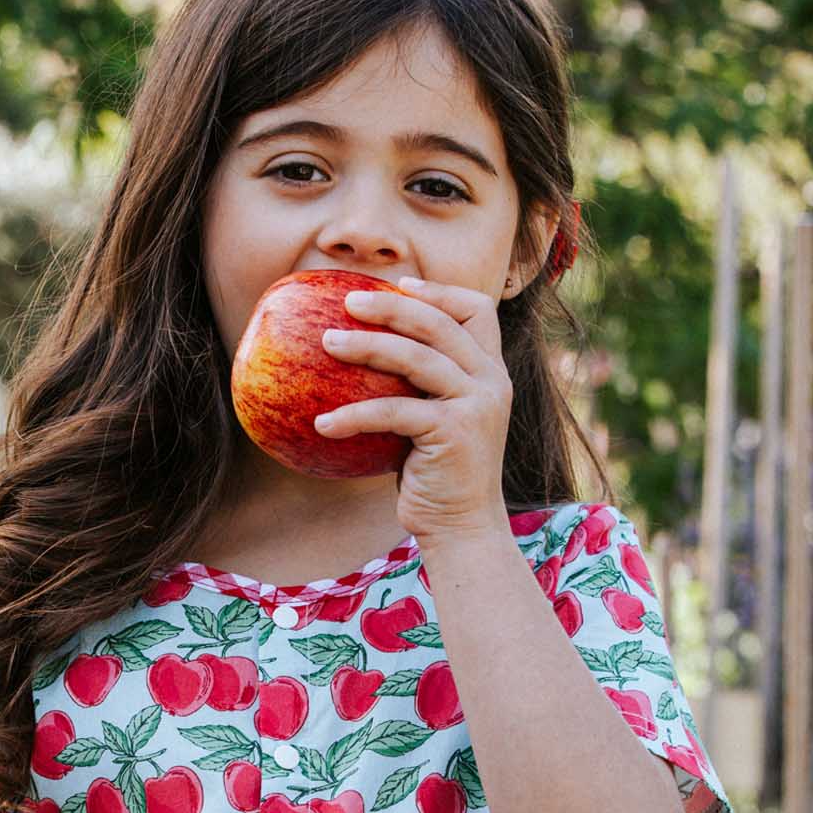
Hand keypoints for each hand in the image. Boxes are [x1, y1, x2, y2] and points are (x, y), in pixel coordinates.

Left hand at [313, 276, 513, 541]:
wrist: (462, 528)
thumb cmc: (437, 477)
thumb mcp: (435, 422)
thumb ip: (420, 387)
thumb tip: (361, 356)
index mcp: (490, 372)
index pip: (478, 309)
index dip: (439, 291)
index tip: (400, 284)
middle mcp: (490, 381)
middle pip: (438, 323)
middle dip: (390, 306)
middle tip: (347, 301)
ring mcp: (476, 404)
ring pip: (416, 357)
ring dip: (366, 345)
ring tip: (326, 343)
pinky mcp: (454, 432)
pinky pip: (394, 411)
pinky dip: (354, 415)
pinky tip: (321, 424)